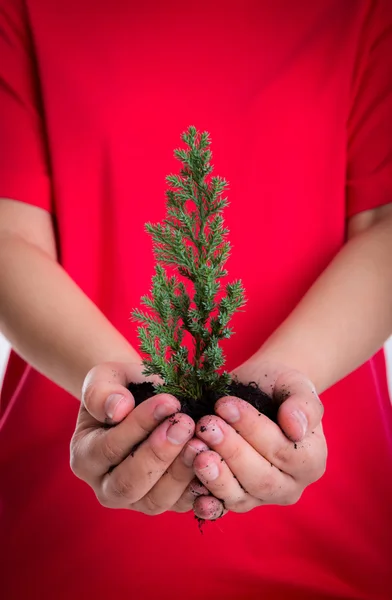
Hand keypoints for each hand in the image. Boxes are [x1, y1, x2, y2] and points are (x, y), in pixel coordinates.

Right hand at [70, 361, 212, 514]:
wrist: (142, 401)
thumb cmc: (122, 388)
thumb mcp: (106, 378)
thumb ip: (102, 391)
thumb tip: (117, 410)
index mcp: (85, 456)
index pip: (108, 448)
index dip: (139, 426)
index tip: (169, 401)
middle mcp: (106, 487)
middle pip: (129, 484)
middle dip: (159, 454)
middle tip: (185, 423)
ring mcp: (137, 501)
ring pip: (156, 500)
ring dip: (181, 472)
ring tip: (201, 441)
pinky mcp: (167, 504)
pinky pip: (184, 505)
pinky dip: (200, 488)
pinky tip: (214, 462)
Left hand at [191, 361, 326, 518]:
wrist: (259, 391)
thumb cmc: (279, 386)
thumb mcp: (296, 385)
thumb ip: (303, 406)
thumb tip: (296, 429)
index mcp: (312, 460)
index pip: (283, 451)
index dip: (253, 430)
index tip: (225, 405)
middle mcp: (290, 486)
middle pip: (261, 478)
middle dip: (231, 451)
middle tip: (206, 426)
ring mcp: (261, 498)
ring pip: (240, 497)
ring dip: (215, 476)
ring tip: (195, 450)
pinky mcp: (235, 500)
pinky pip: (220, 507)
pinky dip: (205, 501)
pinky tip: (190, 488)